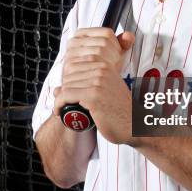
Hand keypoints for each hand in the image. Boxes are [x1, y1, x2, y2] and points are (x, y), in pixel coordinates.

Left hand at [53, 28, 135, 144]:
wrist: (135, 124)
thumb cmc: (119, 111)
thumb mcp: (102, 94)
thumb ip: (83, 88)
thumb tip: (56, 89)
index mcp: (105, 66)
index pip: (73, 66)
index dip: (67, 81)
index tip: (66, 95)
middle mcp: (102, 70)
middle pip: (68, 76)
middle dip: (63, 91)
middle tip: (63, 105)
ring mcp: (98, 82)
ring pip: (65, 86)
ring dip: (59, 100)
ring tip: (62, 109)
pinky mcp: (94, 95)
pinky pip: (65, 96)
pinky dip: (58, 104)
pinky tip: (60, 112)